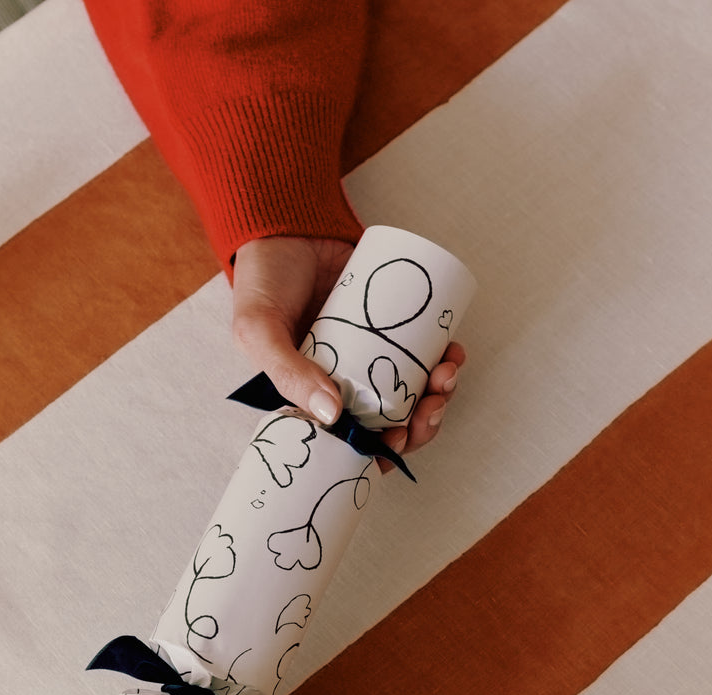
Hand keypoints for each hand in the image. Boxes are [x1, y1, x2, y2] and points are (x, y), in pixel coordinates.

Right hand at [232, 236, 465, 457]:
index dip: (379, 451)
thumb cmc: (263, 283)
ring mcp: (372, 353)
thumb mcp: (259, 331)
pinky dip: (444, 356)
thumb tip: (333, 417)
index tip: (398, 443)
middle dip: (420, 424)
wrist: (286, 224)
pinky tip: (452, 351)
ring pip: (413, 390)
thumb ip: (287, 372)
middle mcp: (346, 382)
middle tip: (431, 409)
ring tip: (446, 375)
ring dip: (438, 393)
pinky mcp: (392, 324)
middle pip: (391, 421)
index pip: (351, 440)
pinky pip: (424, 350)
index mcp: (312, 397)